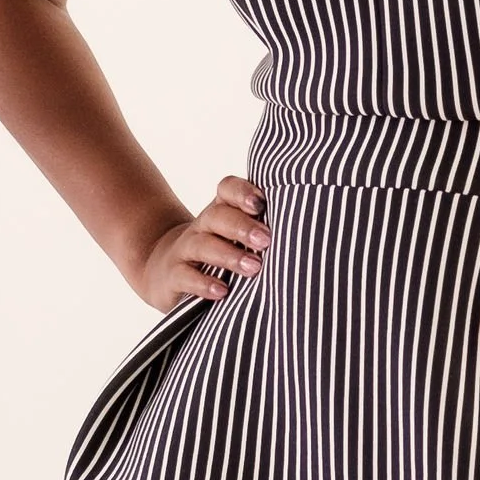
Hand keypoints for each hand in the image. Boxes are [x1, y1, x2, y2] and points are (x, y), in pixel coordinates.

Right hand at [131, 173, 270, 311]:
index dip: (243, 192)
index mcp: (222, 212)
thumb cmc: (218, 254)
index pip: (227, 189)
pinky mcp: (173, 276)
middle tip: (267, 240)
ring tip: (253, 267)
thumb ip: (263, 232)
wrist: (164, 271)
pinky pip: (186, 276)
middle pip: (218, 216)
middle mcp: (203, 226)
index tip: (262, 204)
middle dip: (243, 226)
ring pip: (204, 245)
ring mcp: (186, 250)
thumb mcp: (235, 239)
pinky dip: (204, 283)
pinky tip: (223, 291)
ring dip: (229, 255)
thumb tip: (316, 236)